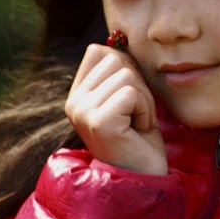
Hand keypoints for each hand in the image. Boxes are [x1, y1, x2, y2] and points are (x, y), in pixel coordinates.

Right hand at [65, 41, 167, 174]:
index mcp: (76, 95)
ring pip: (127, 75)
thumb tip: (119, 38)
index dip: (126, 71)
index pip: (100, 51)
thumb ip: (119, 72)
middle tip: (136, 117)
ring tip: (137, 125)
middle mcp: (73, 102)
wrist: (142, 179)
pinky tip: (138, 131)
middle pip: (116, 59)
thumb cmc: (139, 140)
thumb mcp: (126, 99)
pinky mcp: (98, 120)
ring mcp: (82, 111)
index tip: (129, 103)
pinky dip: (146, 111)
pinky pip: (133, 93)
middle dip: (139, 85)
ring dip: (145, 100)